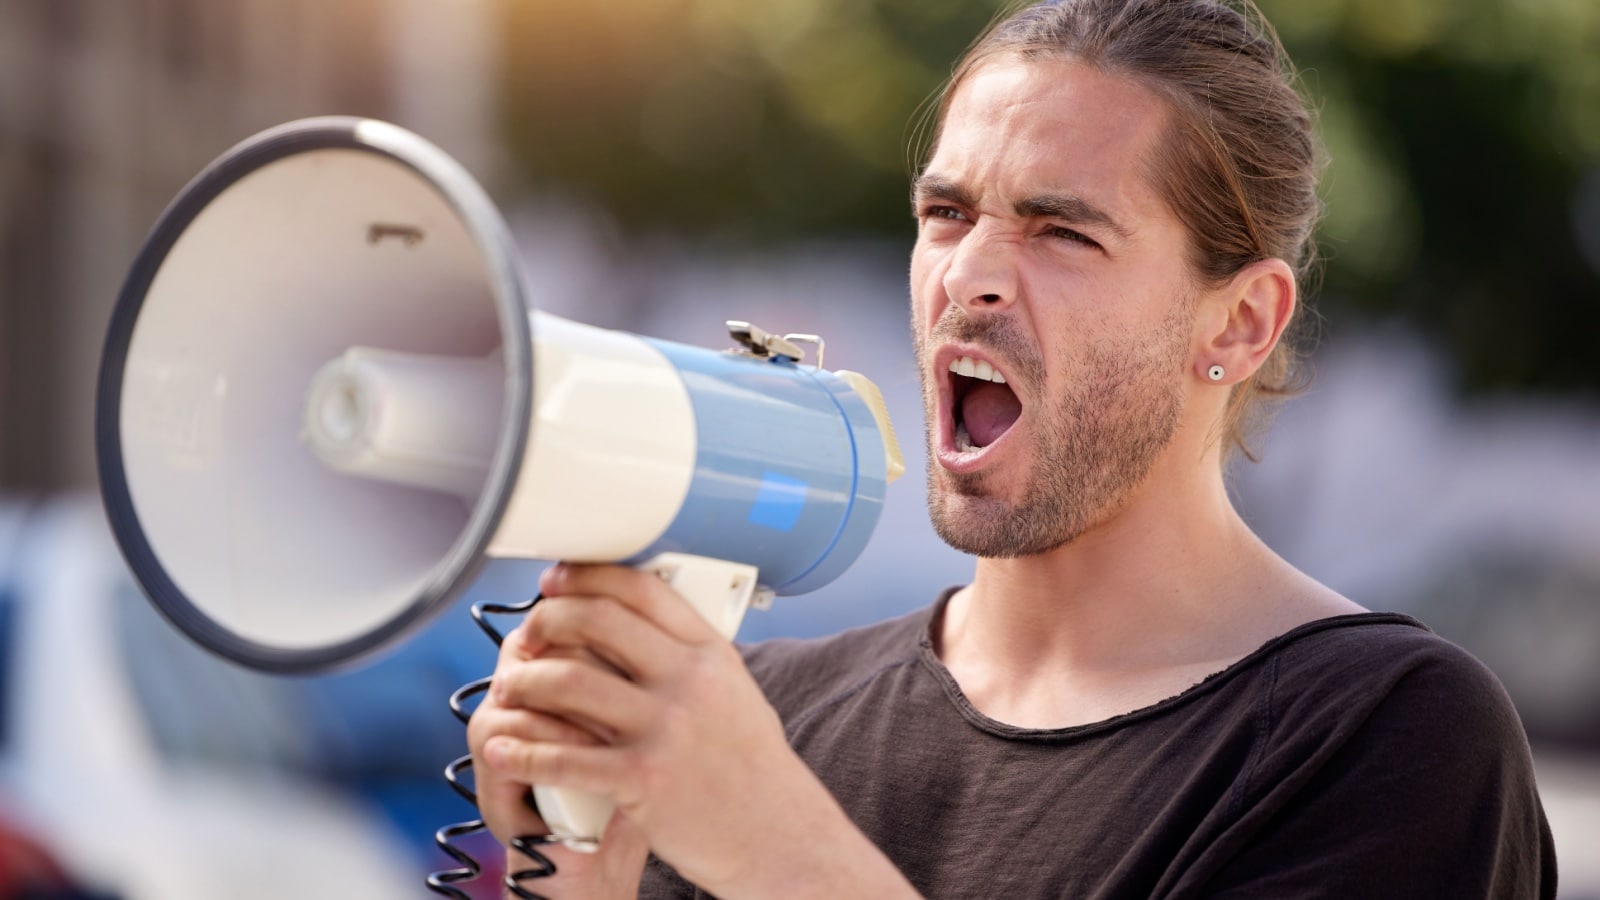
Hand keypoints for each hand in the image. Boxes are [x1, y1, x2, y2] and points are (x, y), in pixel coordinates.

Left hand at [478, 563, 919, 898]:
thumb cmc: (751, 768)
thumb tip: (635, 622)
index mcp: (711, 654)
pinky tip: (503, 749)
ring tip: (507, 690)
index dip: (588, 577)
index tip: (555, 581)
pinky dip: (523, 751)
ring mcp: (667, 728)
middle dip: (546, 621)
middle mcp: (690, 681)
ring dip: (524, 683)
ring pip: (570, 682)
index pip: (642, 589)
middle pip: (598, 621)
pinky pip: (565, 756)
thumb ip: (690, 658)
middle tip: (524, 636)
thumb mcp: (735, 692)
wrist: (777, 836)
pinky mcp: (644, 779)